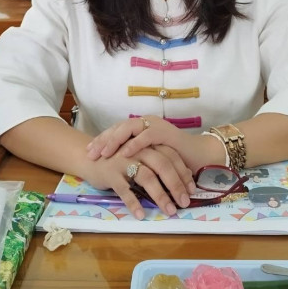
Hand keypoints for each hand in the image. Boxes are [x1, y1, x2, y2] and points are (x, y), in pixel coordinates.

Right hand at [85, 146, 194, 219]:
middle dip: (176, 185)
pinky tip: (141, 215)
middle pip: (162, 165)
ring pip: (146, 177)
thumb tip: (184, 179)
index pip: (171, 156)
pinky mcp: (110, 173)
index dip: (183, 173)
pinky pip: (124, 189)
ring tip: (169, 211)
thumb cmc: (119, 159)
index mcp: (147, 145)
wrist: (89, 157)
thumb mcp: (141, 157)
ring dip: (160, 195)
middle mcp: (138, 150)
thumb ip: (158, 163)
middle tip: (184, 203)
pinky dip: (133, 202)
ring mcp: (123, 160)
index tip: (191, 191)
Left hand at [86, 116, 222, 173]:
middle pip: (119, 127)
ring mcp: (156, 125)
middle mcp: (146, 122)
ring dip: (115, 140)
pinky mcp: (165, 132)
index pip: (117, 130)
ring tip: (104, 153)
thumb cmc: (174, 159)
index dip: (102, 140)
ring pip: (129, 128)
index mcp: (141, 127)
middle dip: (103, 140)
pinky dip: (135, 144)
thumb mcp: (149, 157)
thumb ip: (135, 157)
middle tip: (91, 154)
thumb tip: (115, 165)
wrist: (198, 156)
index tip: (89, 152)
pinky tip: (125, 153)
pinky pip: (146, 136)